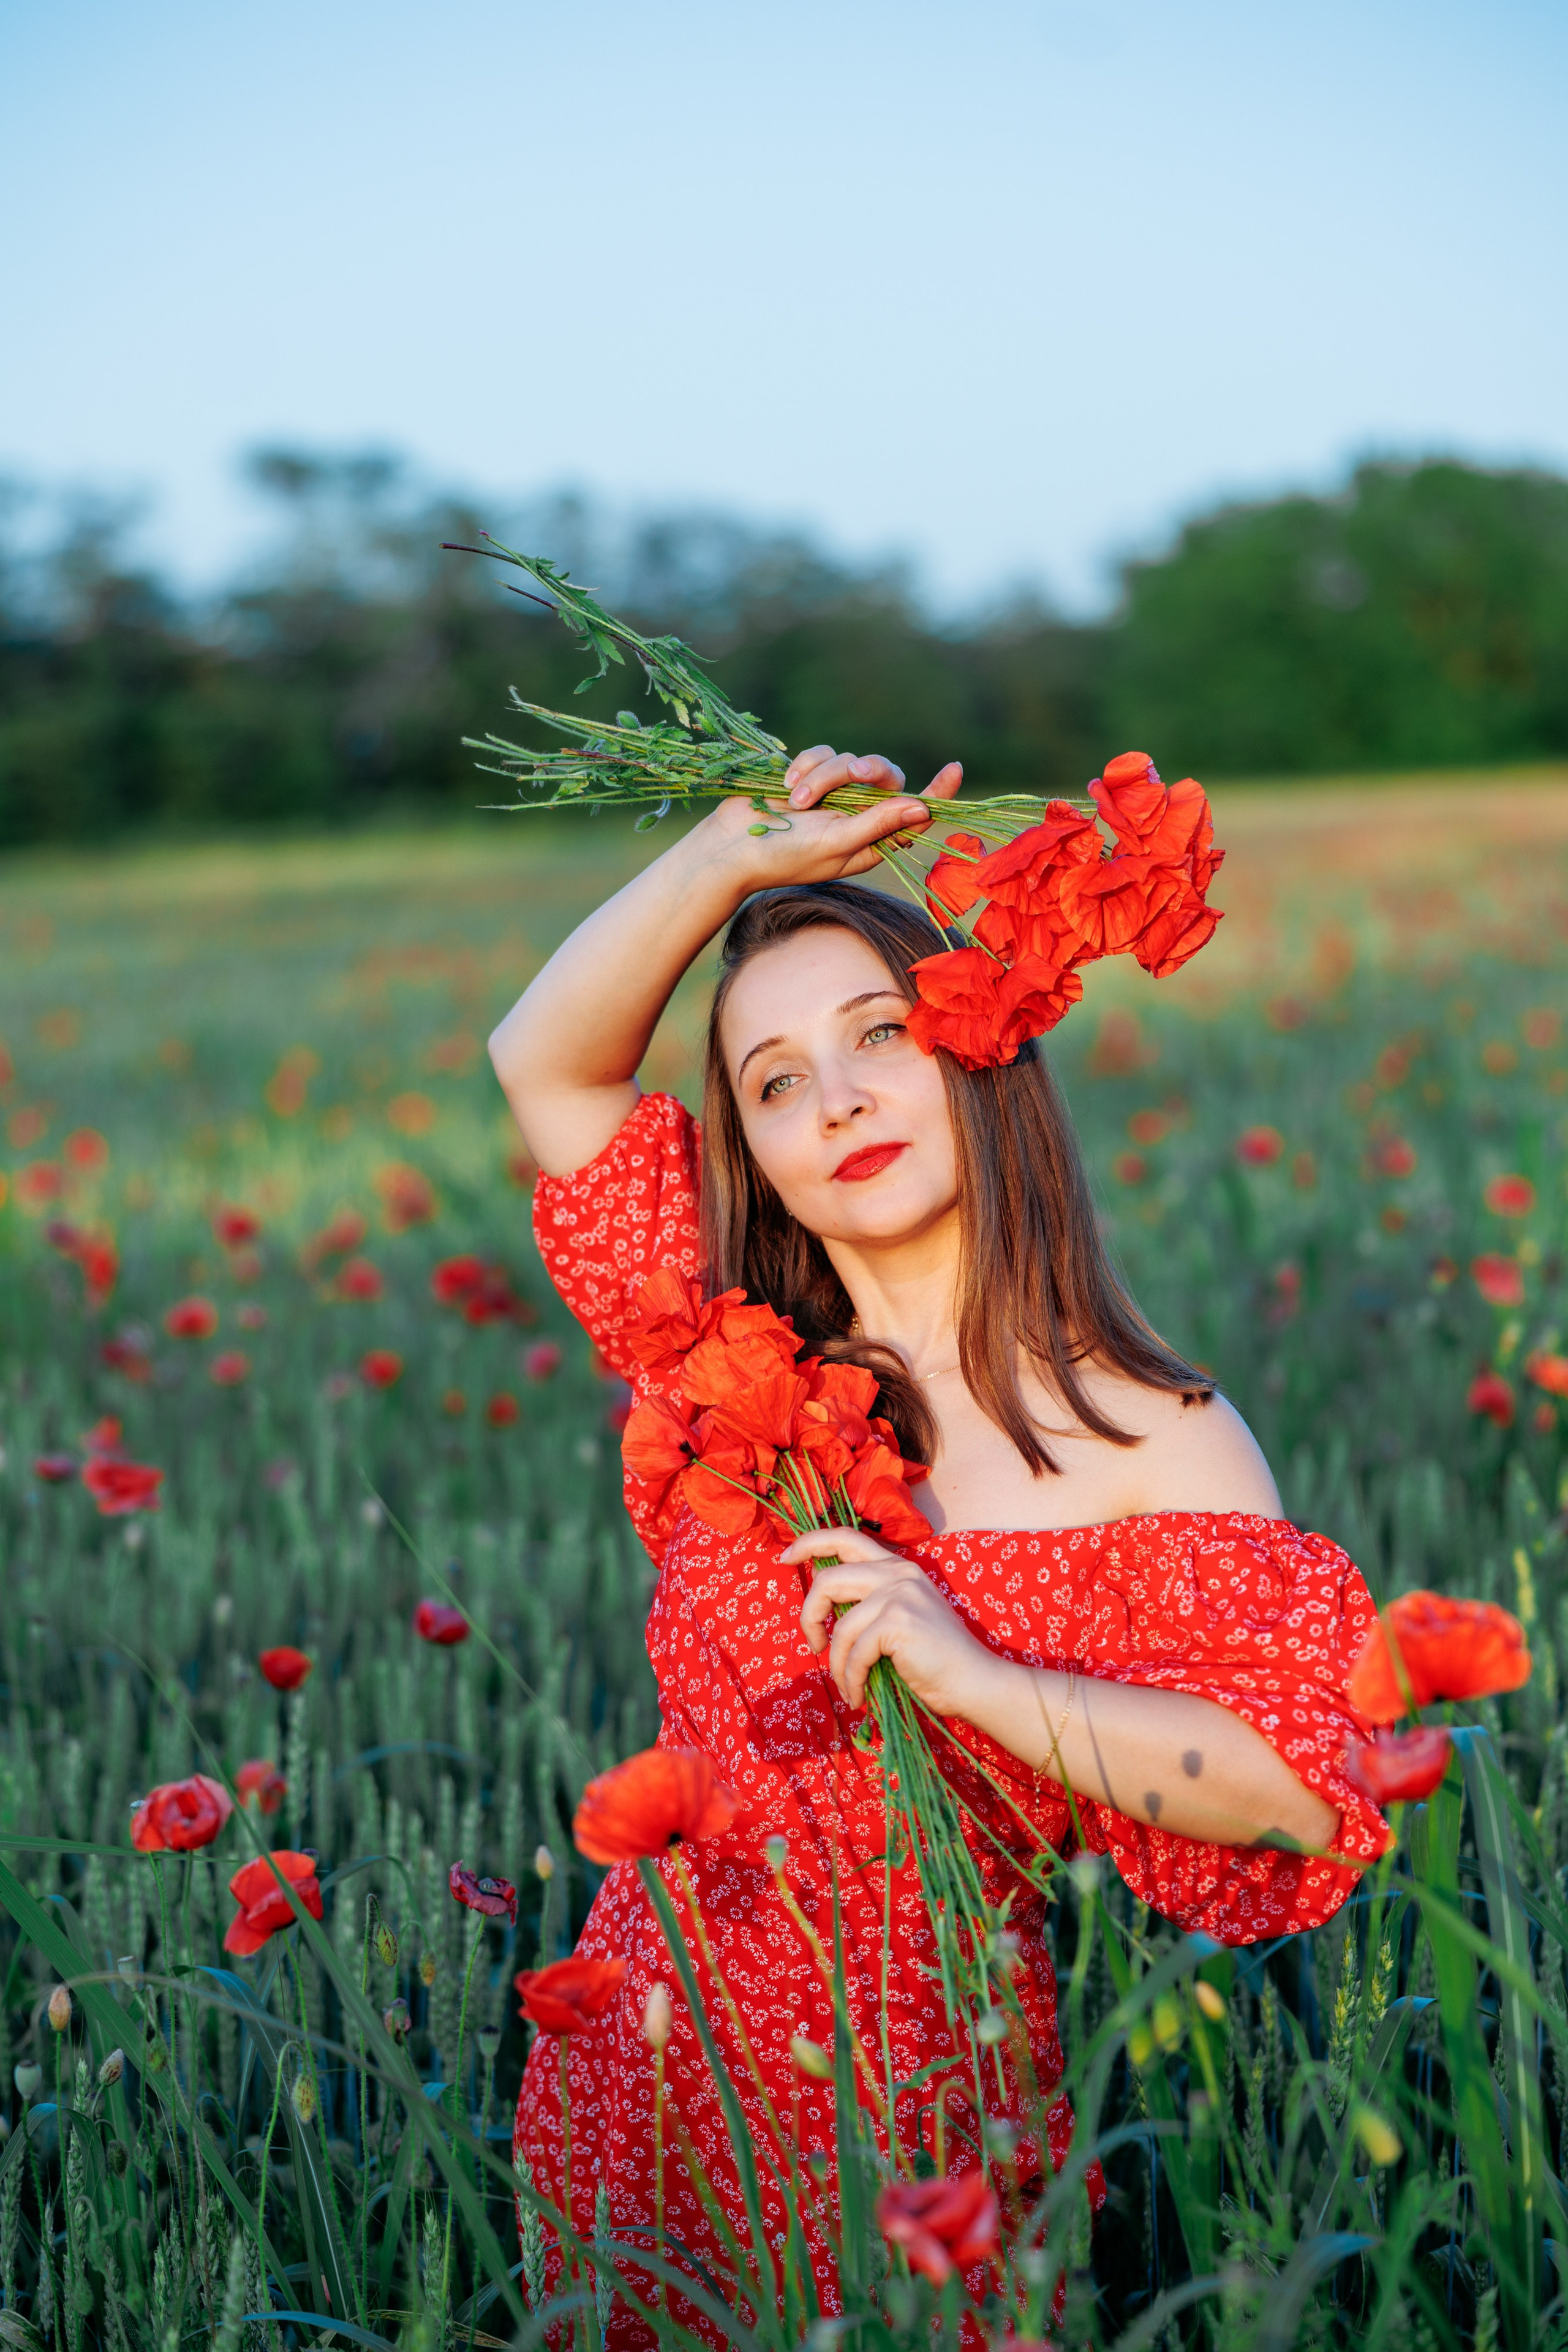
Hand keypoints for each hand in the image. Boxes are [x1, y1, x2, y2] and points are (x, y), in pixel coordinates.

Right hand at [692, 747, 964, 893]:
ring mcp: (834, 795)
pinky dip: (804, 766)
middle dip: (867, 770)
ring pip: (848, 761)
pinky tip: (785, 786)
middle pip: (884, 776)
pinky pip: (822, 754)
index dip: (937, 792)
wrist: (732, 846)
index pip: (914, 813)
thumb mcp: (837, 843)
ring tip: (795, 800)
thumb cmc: (786, 856)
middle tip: (851, 773)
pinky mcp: (810, 777)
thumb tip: (922, 809)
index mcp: (872, 839)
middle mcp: (858, 815)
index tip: (954, 767)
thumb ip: (878, 824)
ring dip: (822, 777)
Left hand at [786, 1525, 998, 1716]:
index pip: (844, 1537)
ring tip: (847, 1686)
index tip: (785, 1557)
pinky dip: (850, 1680)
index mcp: (896, 1567)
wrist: (973, 1680)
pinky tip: (858, 1695)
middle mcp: (897, 1573)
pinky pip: (854, 1654)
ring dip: (836, 1664)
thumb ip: (869, 1604)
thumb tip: (824, 1612)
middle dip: (809, 1615)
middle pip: (829, 1579)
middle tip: (815, 1645)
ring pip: (840, 1627)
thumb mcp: (900, 1616)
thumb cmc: (934, 1657)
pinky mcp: (898, 1622)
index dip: (809, 1542)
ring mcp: (898, 1595)